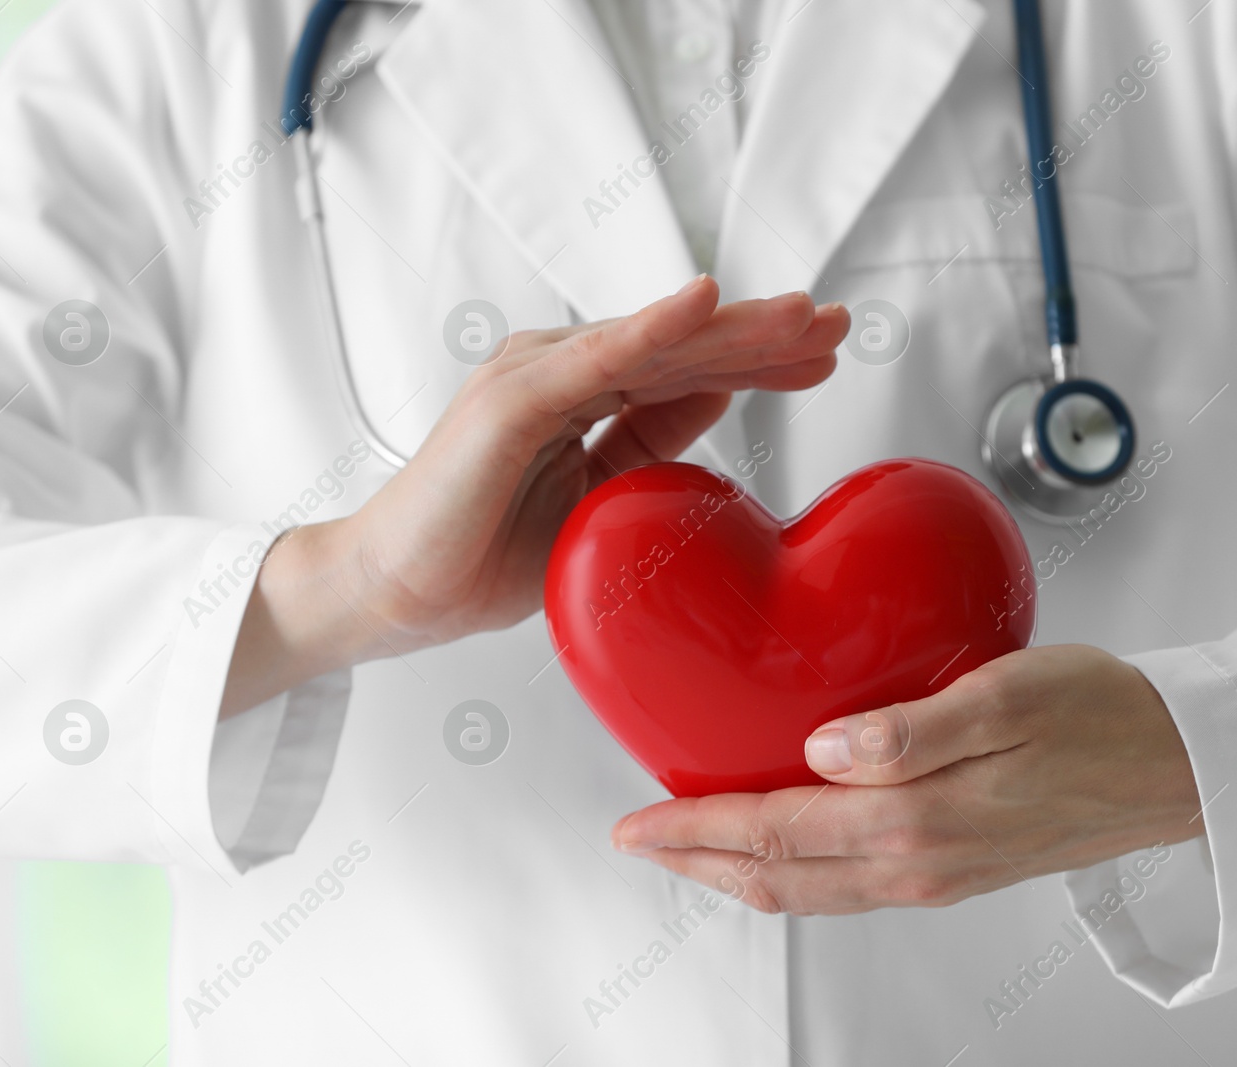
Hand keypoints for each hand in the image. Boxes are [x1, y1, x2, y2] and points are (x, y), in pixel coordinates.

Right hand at [222, 276, 847, 714]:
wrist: (398, 594)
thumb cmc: (485, 554)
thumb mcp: (601, 501)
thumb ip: (653, 445)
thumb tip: (722, 403)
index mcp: (585, 396)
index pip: (688, 369)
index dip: (758, 359)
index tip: (827, 356)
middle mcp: (561, 371)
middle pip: (681, 344)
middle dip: (764, 334)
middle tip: (839, 324)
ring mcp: (534, 377)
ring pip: (653, 342)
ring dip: (732, 325)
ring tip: (802, 314)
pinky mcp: (510, 401)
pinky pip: (596, 362)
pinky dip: (651, 328)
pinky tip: (705, 304)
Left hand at [610, 645, 1202, 914]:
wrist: (1183, 766)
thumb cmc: (1105, 716)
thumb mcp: (1012, 696)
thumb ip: (914, 729)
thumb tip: (826, 746)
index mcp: (921, 822)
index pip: (777, 833)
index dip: (697, 830)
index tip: (636, 822)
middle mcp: (920, 865)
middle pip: (780, 878)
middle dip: (698, 861)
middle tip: (638, 838)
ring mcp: (936, 876)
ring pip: (809, 891)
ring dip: (738, 870)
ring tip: (689, 843)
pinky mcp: (954, 869)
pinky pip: (847, 885)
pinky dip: (793, 871)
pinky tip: (782, 839)